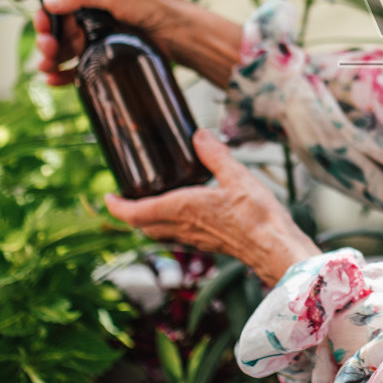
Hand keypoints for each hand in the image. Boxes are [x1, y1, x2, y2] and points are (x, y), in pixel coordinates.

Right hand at [34, 0, 201, 85]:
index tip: (42, 27)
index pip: (60, 6)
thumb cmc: (156, 7)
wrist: (182, 34)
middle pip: (60, 31)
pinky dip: (64, 74)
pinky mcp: (110, 59)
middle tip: (47, 50)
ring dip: (51, 60)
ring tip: (46, 68)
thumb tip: (49, 1)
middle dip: (48, 41)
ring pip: (67, 51)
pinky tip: (54, 80)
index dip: (47, 17)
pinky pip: (80, 68)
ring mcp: (103, 39)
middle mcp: (96, 17)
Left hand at [104, 129, 319, 286]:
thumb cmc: (257, 215)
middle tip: (126, 198)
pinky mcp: (209, 243)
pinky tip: (185, 213)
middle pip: (143, 226)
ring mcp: (195, 238)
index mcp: (182, 209)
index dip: (117, 207)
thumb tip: (199, 135)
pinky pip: (179, 235)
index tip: (108, 198)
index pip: (135, 213)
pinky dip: (170, 225)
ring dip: (149, 220)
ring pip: (160, 232)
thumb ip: (215, 154)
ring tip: (151, 203)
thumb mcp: (236, 175)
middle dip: (130, 214)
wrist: (274, 246)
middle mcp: (182, 227)